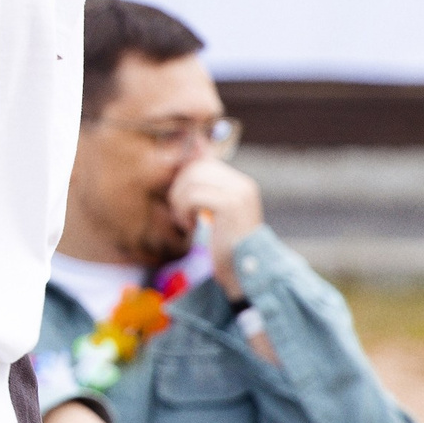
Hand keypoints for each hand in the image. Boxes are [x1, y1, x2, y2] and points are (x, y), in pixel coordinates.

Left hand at [168, 158, 264, 296]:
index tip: (181, 202)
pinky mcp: (230, 205)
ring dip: (179, 202)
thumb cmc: (225, 245)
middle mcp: (242, 184)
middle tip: (182, 213)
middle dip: (179, 189)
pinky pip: (193, 195)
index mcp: (241, 184)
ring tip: (185, 221)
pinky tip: (190, 227)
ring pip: (191, 179)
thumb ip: (204, 188)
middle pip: (195, 168)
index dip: (184, 179)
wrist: (244, 272)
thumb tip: (194, 150)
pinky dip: (184, 211)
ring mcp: (238, 193)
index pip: (203, 163)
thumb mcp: (214, 212)